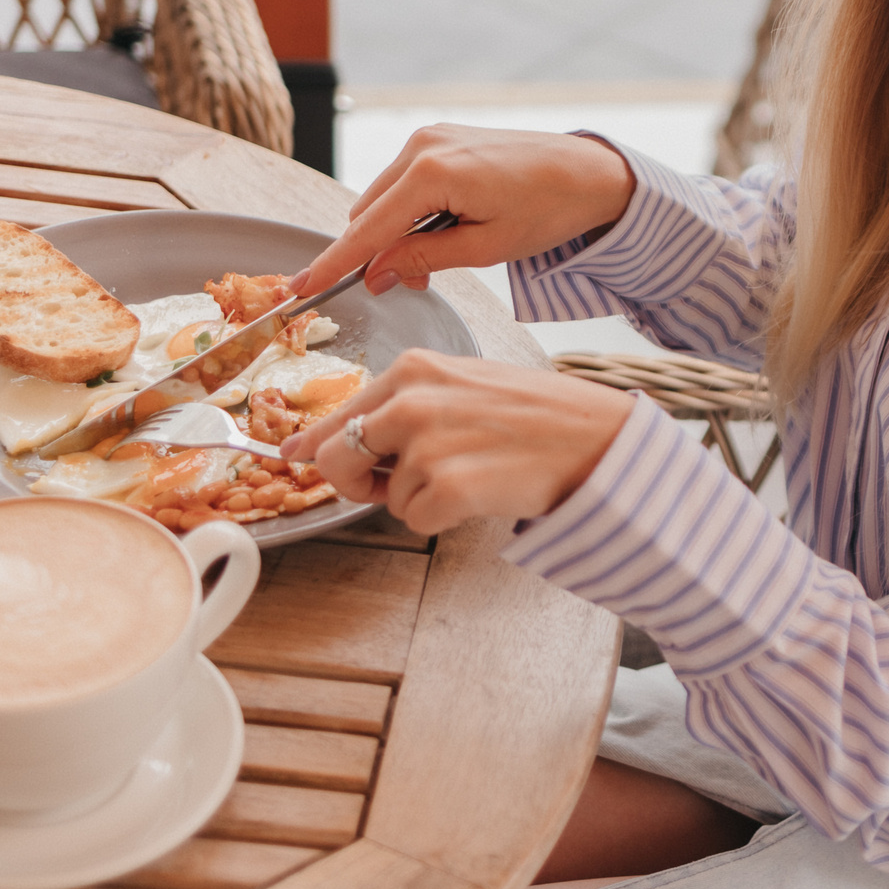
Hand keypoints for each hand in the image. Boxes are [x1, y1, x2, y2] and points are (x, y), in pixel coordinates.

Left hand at [278, 350, 634, 533]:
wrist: (597, 437)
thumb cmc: (537, 412)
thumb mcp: (463, 385)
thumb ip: (403, 403)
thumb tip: (331, 440)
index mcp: (414, 368)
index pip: (340, 412)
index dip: (313, 443)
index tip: (292, 458)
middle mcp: (413, 400)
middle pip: (338, 456)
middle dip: (356, 481)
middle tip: (394, 484)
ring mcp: (429, 443)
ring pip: (386, 495)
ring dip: (419, 497)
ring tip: (473, 472)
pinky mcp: (449, 486)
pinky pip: (416, 519)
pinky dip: (442, 518)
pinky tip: (480, 493)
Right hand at [289, 126, 635, 297]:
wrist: (590, 172)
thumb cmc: (548, 210)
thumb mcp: (484, 248)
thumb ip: (422, 258)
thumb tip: (375, 273)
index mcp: (432, 174)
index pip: (366, 230)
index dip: (333, 264)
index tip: (299, 289)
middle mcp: (421, 146)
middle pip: (368, 214)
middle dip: (378, 254)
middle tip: (413, 283)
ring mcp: (428, 137)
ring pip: (382, 200)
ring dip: (396, 234)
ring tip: (437, 257)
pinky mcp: (438, 137)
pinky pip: (403, 183)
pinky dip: (410, 212)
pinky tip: (443, 228)